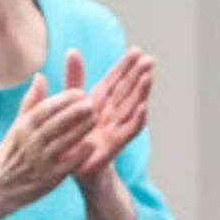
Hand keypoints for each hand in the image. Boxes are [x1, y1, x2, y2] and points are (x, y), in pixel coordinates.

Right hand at [0, 61, 102, 209]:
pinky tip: (91, 145)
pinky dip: (79, 153)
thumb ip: (31, 102)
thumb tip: (40, 76)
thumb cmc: (10, 154)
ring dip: (81, 128)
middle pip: (56, 122)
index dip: (64, 99)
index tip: (80, 92)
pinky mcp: (48, 178)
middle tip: (92, 102)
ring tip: (95, 118)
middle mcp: (30, 142)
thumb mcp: (17, 127)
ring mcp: (39, 160)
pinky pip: (66, 164)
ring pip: (63, 140)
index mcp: (23, 127)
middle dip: (75, 110)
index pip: (46, 108)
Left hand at [72, 47, 154, 183]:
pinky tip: (144, 107)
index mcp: (100, 102)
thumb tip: (72, 50)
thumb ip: (74, 78)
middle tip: (149, 59)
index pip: (116, 80)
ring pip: (131, 107)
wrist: (73, 169)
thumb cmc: (73, 135)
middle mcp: (111, 113)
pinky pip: (128, 131)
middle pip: (127, 91)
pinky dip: (136, 120)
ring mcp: (114, 128)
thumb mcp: (70, 103)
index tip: (137, 50)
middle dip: (138, 75)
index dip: (126, 66)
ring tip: (149, 77)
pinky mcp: (114, 145)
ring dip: (141, 93)